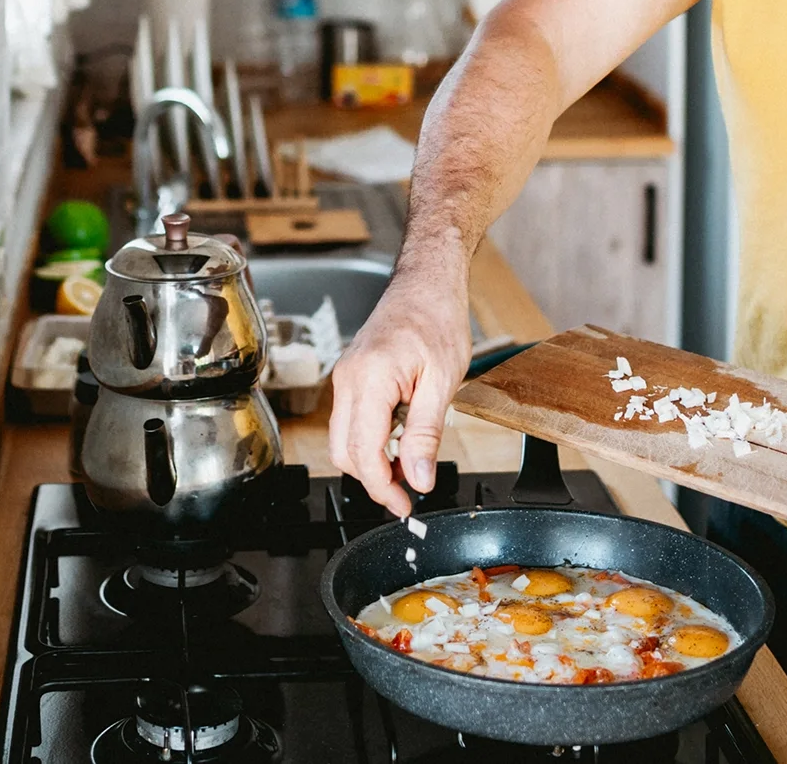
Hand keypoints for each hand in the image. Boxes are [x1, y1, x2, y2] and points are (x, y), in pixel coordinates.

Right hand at [327, 260, 472, 517]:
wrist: (427, 281)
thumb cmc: (437, 318)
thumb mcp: (442, 382)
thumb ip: (426, 434)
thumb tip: (419, 478)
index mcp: (369, 380)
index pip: (363, 453)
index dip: (383, 488)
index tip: (405, 506)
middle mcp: (347, 380)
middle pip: (344, 452)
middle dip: (374, 478)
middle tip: (411, 489)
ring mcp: (345, 377)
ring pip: (344, 439)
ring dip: (373, 460)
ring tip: (411, 462)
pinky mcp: (351, 376)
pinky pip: (352, 420)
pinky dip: (372, 438)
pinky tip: (401, 437)